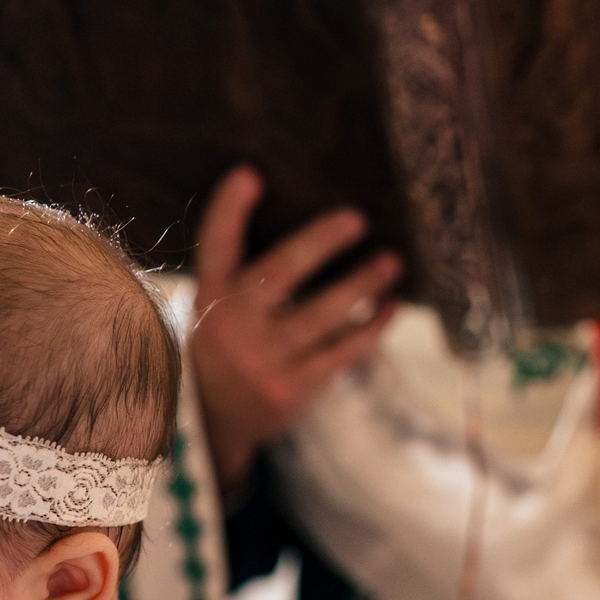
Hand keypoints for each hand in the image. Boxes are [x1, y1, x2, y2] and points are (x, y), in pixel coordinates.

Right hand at [192, 166, 400, 494]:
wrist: (216, 425)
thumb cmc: (226, 347)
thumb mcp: (213, 310)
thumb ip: (241, 274)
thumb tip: (302, 223)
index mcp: (208, 298)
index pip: (214, 245)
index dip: (229, 209)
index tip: (251, 173)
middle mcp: (230, 327)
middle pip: (279, 274)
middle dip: (319, 242)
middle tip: (356, 218)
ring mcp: (263, 360)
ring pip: (322, 314)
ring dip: (362, 284)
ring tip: (391, 261)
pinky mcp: (293, 387)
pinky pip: (342, 351)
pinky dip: (371, 327)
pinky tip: (390, 307)